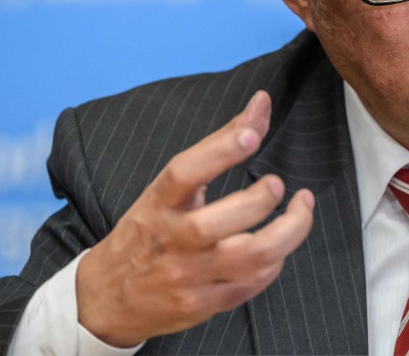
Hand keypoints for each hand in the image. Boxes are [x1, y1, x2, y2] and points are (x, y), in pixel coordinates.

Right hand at [76, 90, 314, 346]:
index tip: (251, 134)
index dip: (220, 151)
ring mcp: (188, 276)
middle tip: (277, 184)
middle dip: (258, 201)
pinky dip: (277, 260)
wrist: (107, 298)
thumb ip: (219, 145)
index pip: (185, 172)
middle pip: (215, 223)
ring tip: (301, 208)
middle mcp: (171, 240)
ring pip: (248, 257)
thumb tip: (262, 102)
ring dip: (289, 231)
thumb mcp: (169, 187)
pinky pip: (253, 283)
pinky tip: (281, 243)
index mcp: (158, 203)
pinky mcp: (204, 305)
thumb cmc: (148, 230)